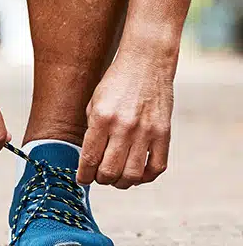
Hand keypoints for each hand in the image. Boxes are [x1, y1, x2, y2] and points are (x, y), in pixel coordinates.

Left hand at [76, 51, 173, 188]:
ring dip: (121, 183)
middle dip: (100, 180)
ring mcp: (146, 132)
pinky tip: (137, 174)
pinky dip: (145, 178)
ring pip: (132, 175)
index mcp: (102, 118)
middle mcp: (124, 127)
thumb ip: (92, 130)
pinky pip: (156, 168)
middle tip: (99, 177)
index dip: (83, 175)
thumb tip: (89, 158)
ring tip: (116, 179)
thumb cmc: (116, 82)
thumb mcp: (94, 102)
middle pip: (110, 171)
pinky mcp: (164, 134)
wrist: (146, 62)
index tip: (81, 179)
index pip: (89, 158)